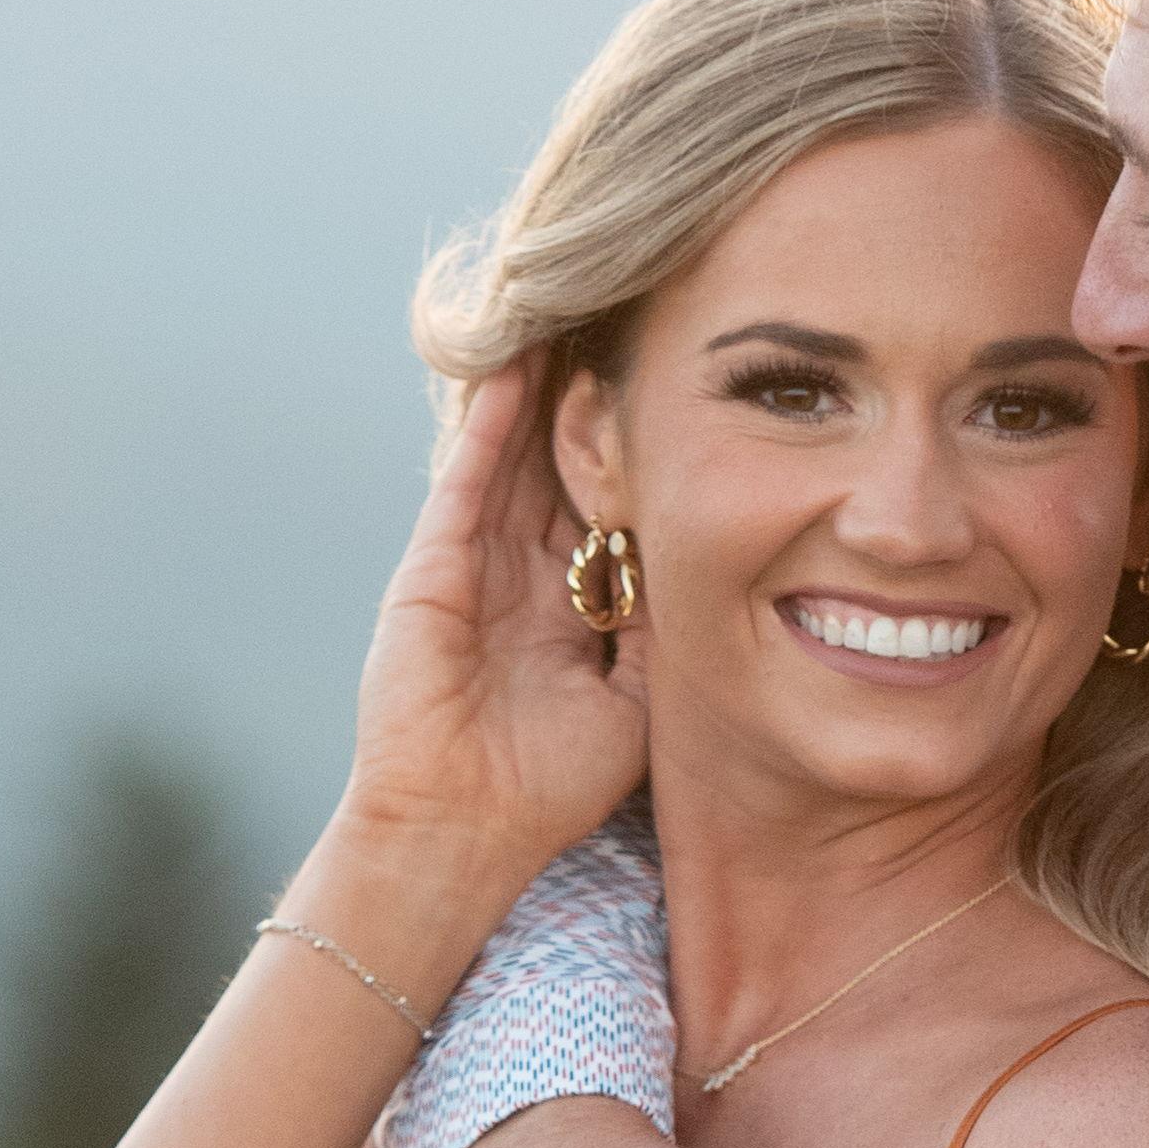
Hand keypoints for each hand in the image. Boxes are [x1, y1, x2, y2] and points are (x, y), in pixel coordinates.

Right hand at [330, 354, 651, 890]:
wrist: (463, 829)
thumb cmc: (550, 787)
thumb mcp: (637, 703)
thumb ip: (663, 633)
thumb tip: (716, 571)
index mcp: (569, 606)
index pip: (609, 510)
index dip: (640, 458)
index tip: (679, 398)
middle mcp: (522, 575)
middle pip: (561, 467)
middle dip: (589, 405)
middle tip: (625, 328)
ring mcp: (473, 565)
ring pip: (513, 458)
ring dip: (538, 393)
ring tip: (569, 318)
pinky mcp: (432, 566)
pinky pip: (466, 481)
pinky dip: (488, 426)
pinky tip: (512, 371)